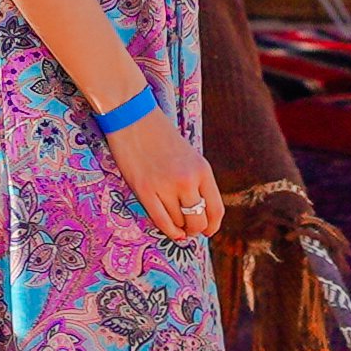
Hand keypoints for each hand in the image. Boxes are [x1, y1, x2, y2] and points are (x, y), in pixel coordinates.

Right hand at [103, 106, 219, 246]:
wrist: (134, 119)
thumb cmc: (162, 137)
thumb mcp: (190, 157)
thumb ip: (197, 181)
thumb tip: (200, 212)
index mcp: (202, 170)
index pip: (216, 209)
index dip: (213, 225)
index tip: (208, 231)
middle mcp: (187, 181)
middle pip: (198, 221)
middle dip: (195, 229)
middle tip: (189, 230)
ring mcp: (165, 187)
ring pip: (179, 223)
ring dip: (180, 228)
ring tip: (177, 226)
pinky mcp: (145, 191)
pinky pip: (160, 221)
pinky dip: (168, 230)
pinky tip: (172, 231)